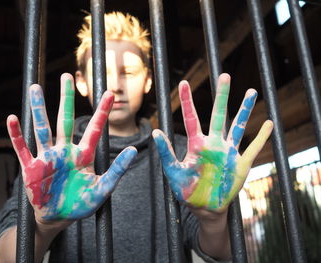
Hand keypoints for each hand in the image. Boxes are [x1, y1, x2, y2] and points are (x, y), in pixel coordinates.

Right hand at [7, 73, 136, 221]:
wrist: (58, 217)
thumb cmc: (81, 203)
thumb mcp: (103, 189)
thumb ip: (117, 170)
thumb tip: (134, 150)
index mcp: (84, 155)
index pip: (94, 129)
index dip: (102, 112)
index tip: (109, 93)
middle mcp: (65, 151)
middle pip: (65, 120)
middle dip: (66, 99)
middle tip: (66, 76)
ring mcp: (47, 157)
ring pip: (42, 128)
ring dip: (38, 109)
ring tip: (35, 88)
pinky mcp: (31, 168)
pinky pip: (22, 149)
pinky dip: (16, 135)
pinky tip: (12, 118)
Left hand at [152, 73, 272, 211]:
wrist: (206, 208)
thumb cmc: (188, 191)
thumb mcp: (174, 173)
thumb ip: (166, 153)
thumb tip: (155, 131)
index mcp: (196, 145)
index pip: (191, 118)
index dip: (187, 101)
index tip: (183, 83)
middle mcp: (213, 144)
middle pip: (219, 115)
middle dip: (221, 96)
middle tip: (224, 75)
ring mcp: (228, 152)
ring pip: (238, 126)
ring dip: (245, 110)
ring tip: (252, 91)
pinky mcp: (241, 164)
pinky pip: (253, 148)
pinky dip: (261, 137)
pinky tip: (269, 123)